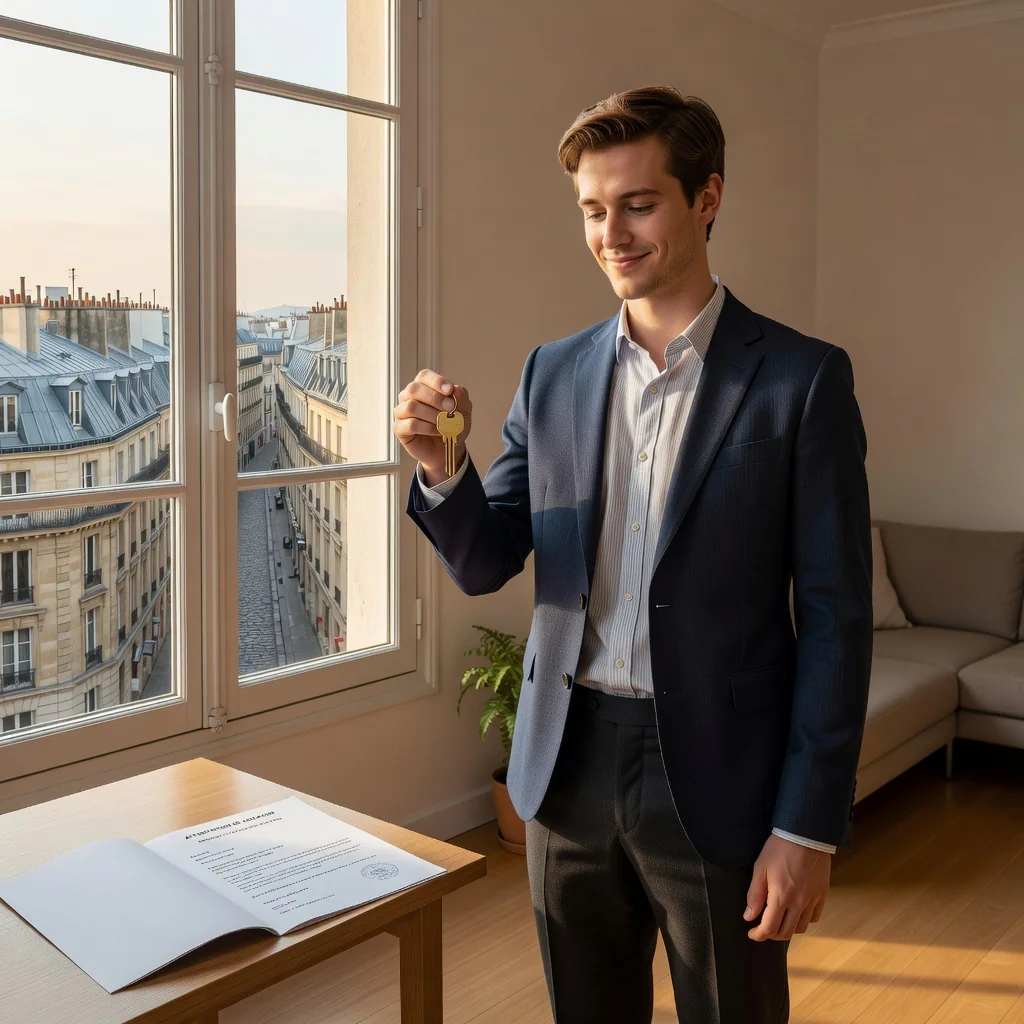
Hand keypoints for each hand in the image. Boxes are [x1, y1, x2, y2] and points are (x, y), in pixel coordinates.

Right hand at [393, 370, 472, 484]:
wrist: (447, 450)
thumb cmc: (452, 426)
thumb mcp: (464, 412)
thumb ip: (462, 399)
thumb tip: (456, 389)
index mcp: (423, 387)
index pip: (423, 376)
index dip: (436, 381)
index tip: (449, 390)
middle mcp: (408, 397)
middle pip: (414, 389)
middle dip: (435, 398)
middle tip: (450, 409)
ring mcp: (401, 412)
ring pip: (411, 406)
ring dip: (432, 415)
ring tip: (444, 423)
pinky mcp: (399, 428)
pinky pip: (410, 424)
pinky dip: (427, 428)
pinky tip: (437, 431)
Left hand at [744, 834, 829, 940]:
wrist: (805, 834)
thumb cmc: (779, 849)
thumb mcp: (760, 868)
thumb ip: (754, 895)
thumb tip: (748, 916)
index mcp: (781, 897)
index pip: (769, 928)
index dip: (758, 935)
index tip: (752, 933)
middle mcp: (798, 903)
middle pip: (786, 932)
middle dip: (772, 935)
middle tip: (764, 928)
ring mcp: (813, 900)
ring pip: (801, 927)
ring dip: (788, 929)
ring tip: (780, 921)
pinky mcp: (822, 894)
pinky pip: (815, 917)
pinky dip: (805, 920)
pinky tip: (797, 912)